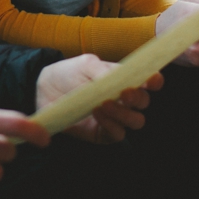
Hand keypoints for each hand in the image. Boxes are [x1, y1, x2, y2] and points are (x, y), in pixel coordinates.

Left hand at [35, 54, 162, 144]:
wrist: (44, 89)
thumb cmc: (70, 73)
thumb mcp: (86, 64)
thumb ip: (104, 71)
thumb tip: (119, 78)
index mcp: (124, 79)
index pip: (148, 81)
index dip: (154, 80)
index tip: (153, 79)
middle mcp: (124, 99)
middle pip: (144, 102)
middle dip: (137, 98)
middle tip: (124, 92)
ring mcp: (116, 117)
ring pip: (135, 121)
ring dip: (124, 113)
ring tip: (104, 103)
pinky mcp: (104, 133)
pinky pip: (117, 134)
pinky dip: (110, 124)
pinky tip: (97, 113)